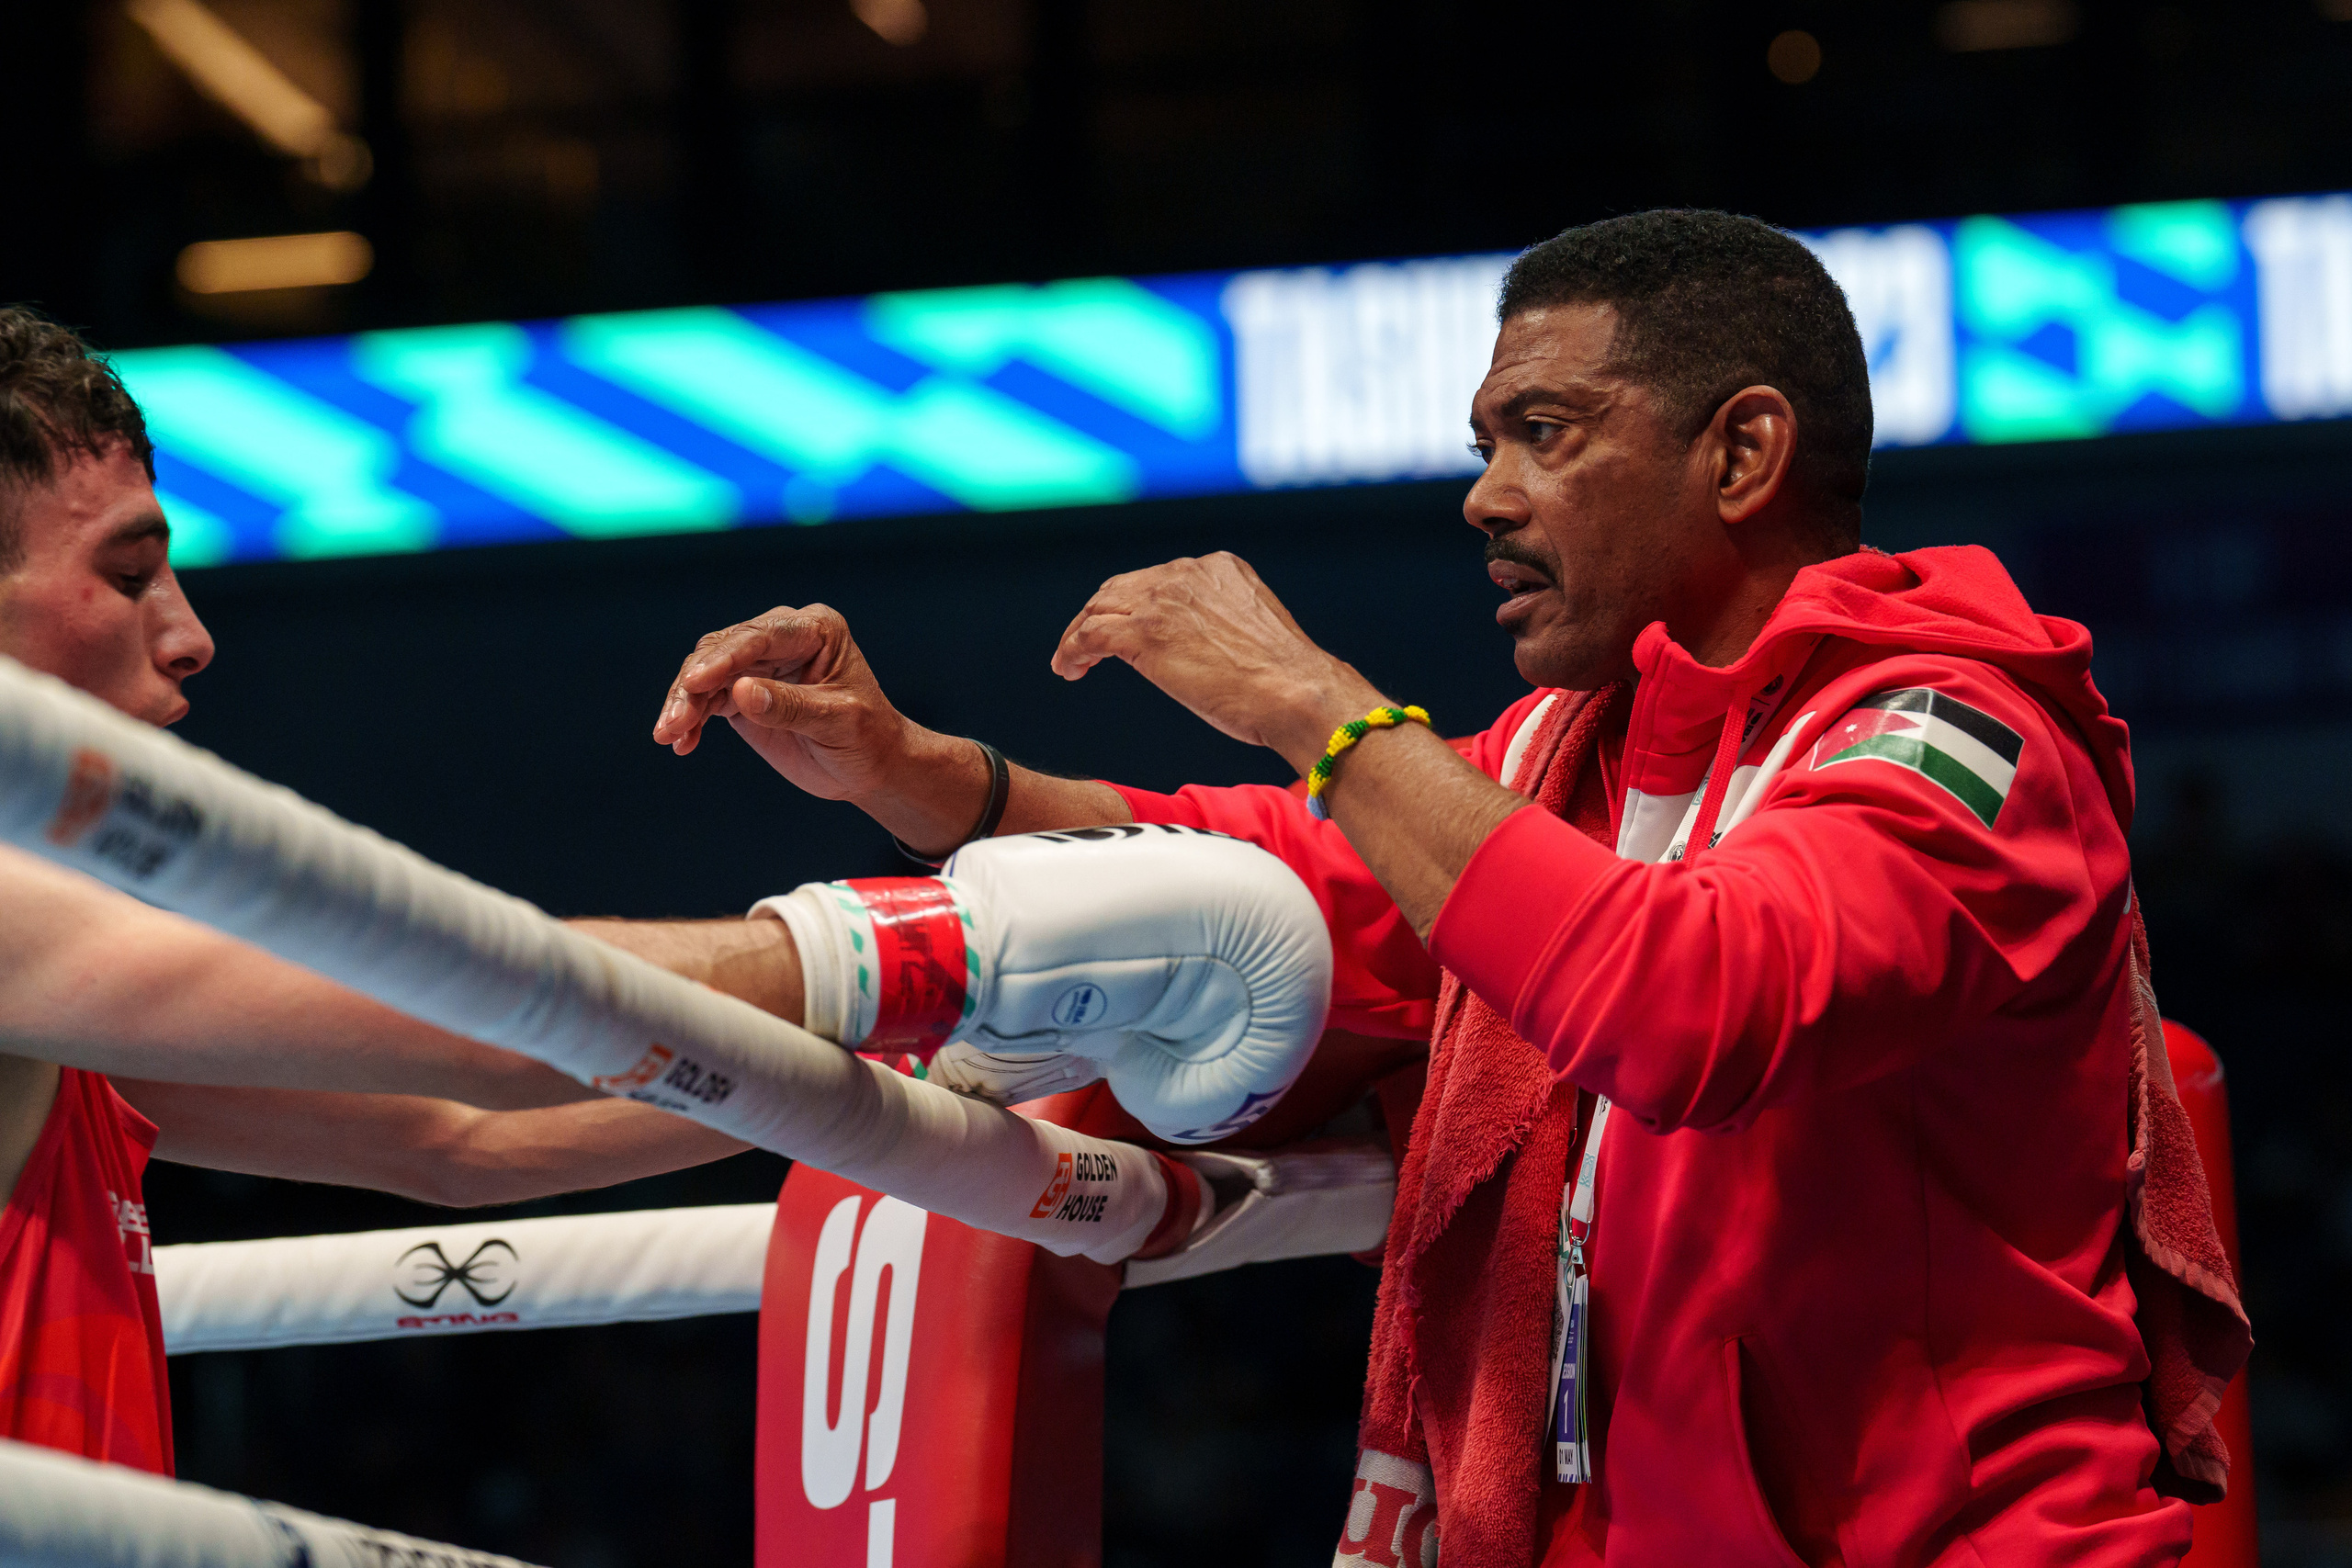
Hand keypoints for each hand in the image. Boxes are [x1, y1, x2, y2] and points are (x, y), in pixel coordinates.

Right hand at [652, 604, 921, 800]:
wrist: (869, 766)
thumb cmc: (866, 738)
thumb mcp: (836, 723)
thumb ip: (789, 707)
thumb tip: (740, 691)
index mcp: (816, 630)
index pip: (760, 636)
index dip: (724, 658)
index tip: (693, 682)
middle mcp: (783, 638)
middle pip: (723, 650)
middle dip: (693, 685)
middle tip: (673, 723)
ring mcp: (759, 663)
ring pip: (707, 673)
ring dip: (684, 704)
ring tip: (668, 736)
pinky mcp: (742, 691)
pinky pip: (707, 698)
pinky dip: (691, 718)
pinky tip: (681, 744)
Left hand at [1050, 553, 1382, 770]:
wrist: (1295, 692)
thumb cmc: (1286, 681)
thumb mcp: (1254, 634)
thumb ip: (1223, 628)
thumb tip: (1203, 653)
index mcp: (1219, 567)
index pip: (1157, 580)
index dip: (1133, 605)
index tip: (1125, 630)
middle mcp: (1187, 573)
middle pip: (1120, 588)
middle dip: (1099, 615)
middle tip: (1086, 647)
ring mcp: (1162, 600)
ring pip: (1098, 608)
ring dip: (1078, 634)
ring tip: (1070, 662)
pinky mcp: (1143, 632)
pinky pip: (1090, 635)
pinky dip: (1071, 650)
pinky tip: (1068, 670)